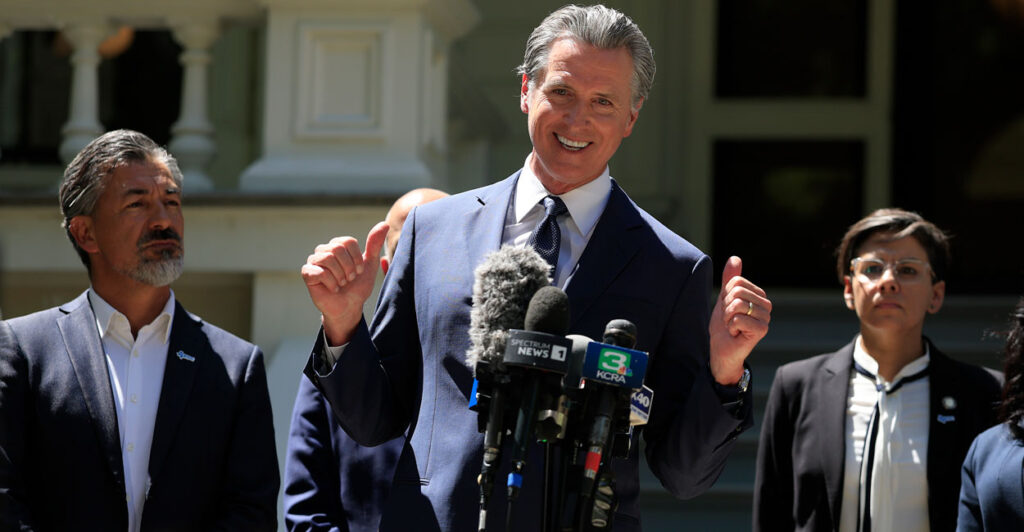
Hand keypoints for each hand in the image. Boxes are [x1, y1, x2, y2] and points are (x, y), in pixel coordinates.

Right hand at [301, 221, 389, 344]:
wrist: (349, 306)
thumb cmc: (358, 286)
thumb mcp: (370, 264)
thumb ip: (374, 244)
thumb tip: (384, 224)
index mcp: (338, 245)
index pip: (348, 241)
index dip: (357, 258)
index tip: (359, 271)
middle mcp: (324, 250)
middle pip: (337, 248)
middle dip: (348, 267)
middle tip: (350, 279)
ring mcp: (314, 261)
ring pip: (327, 258)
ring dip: (340, 275)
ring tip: (342, 284)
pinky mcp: (307, 273)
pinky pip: (318, 272)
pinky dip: (331, 283)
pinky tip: (333, 289)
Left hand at [709, 256, 770, 384]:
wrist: (722, 349)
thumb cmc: (724, 325)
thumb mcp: (724, 299)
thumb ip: (729, 279)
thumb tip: (735, 258)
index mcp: (758, 295)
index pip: (736, 282)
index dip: (725, 296)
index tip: (728, 309)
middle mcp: (766, 305)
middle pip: (737, 292)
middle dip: (726, 306)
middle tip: (730, 319)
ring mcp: (765, 318)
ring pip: (737, 304)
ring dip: (728, 317)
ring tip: (733, 326)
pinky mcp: (762, 330)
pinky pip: (738, 318)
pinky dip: (731, 326)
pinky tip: (736, 333)